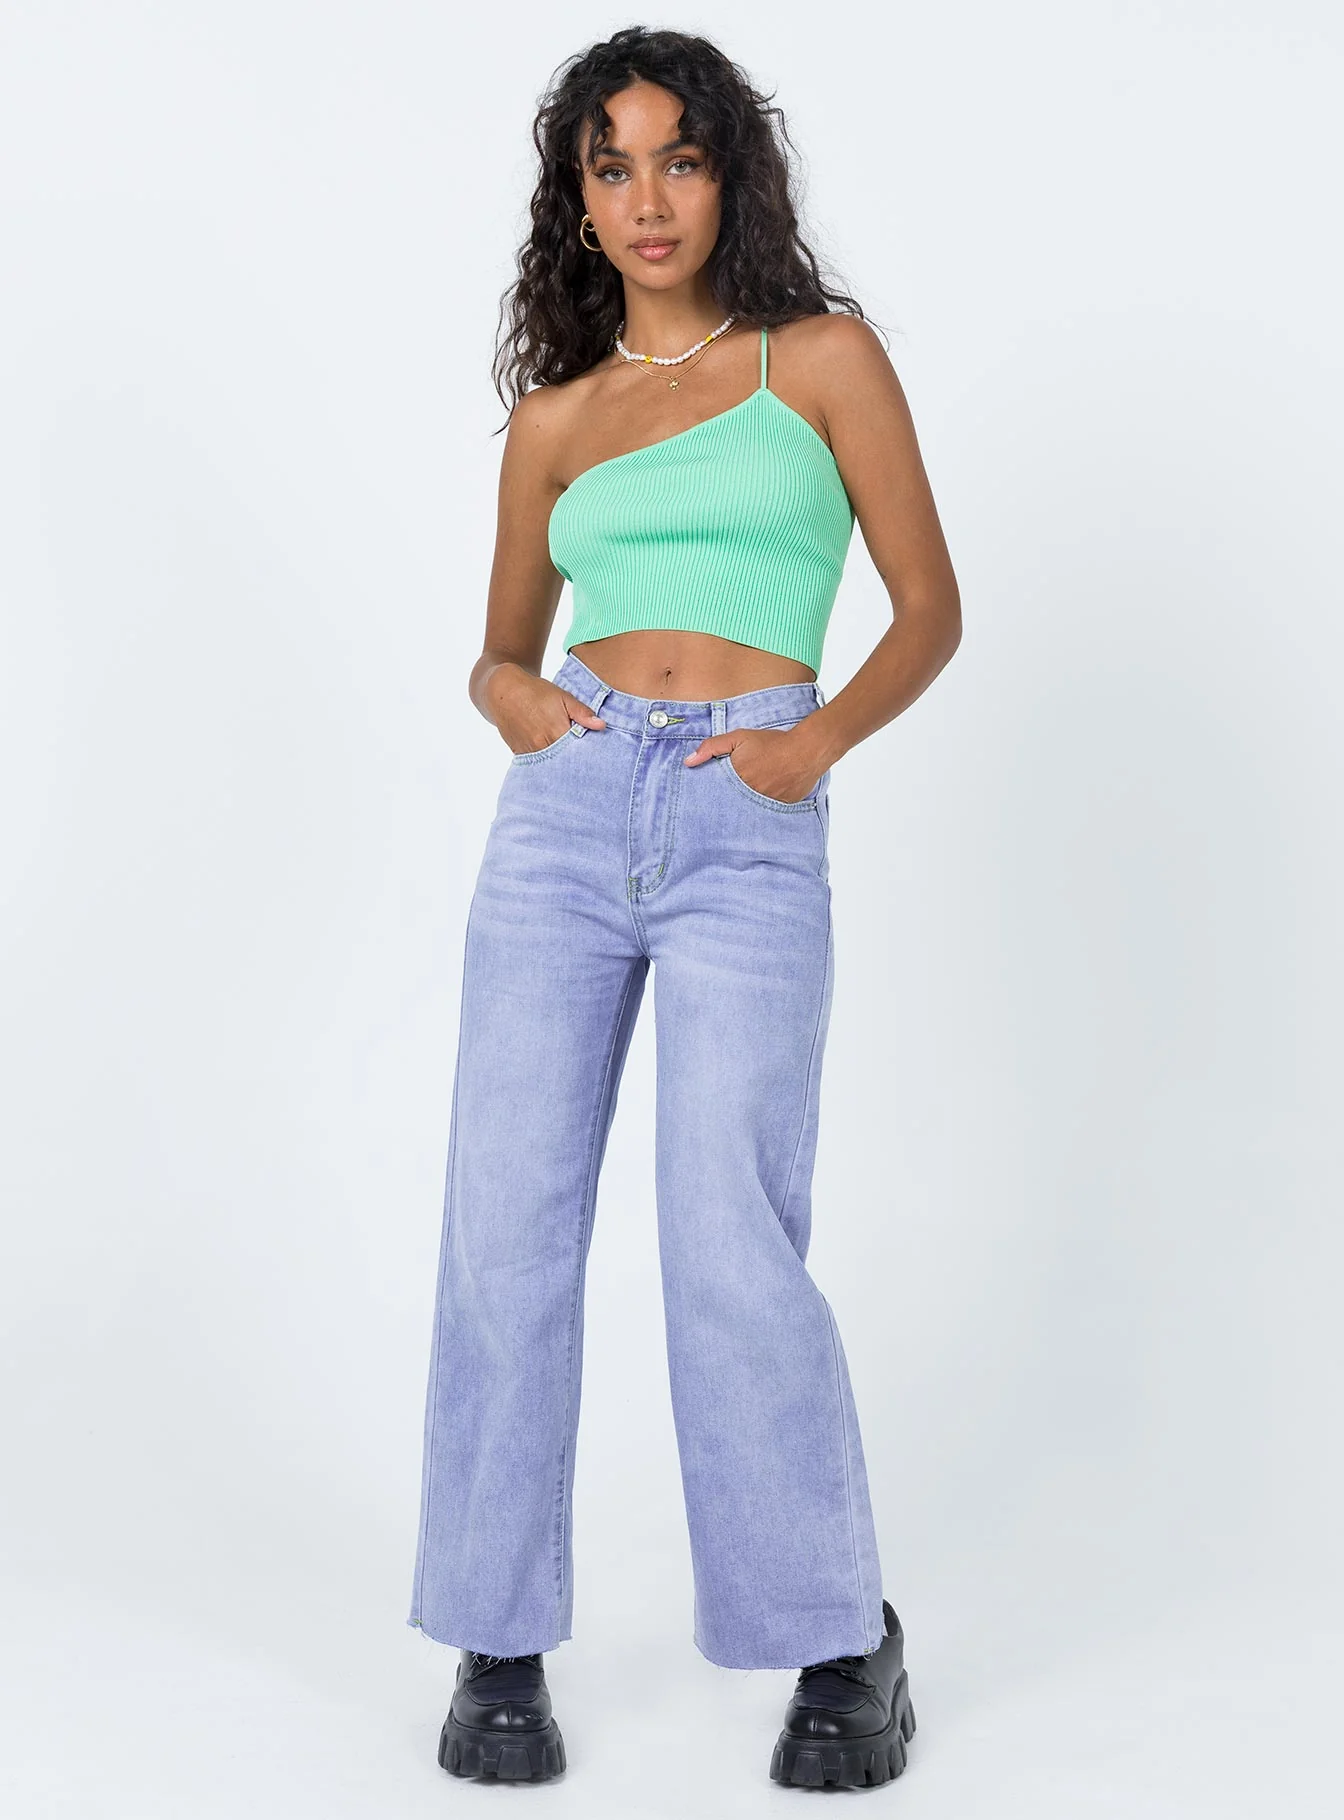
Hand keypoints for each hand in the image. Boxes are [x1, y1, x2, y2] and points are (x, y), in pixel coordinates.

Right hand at [487, 666, 606, 755]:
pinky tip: (552, 762)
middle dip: (574, 764)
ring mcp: (530, 752)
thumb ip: (582, 713)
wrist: (503, 691)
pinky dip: (545, 765)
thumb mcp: (563, 697)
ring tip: (569, 765)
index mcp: (556, 732)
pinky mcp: (520, 754)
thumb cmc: (536, 692)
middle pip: (564, 762)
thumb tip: (601, 726)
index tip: (595, 758)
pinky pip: (536, 765)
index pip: (578, 753)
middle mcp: (542, 746)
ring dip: (559, 766)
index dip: (587, 756)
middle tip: (586, 767)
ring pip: (550, 766)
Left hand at [683, 724, 824, 803]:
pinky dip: (764, 807)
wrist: (807, 750)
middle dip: (726, 806)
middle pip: (731, 805)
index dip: (711, 797)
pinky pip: (767, 812)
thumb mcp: (739, 738)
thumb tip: (688, 762)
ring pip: (749, 810)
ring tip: (744, 804)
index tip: (703, 801)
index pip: (717, 795)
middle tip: (720, 808)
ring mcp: (766, 804)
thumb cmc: (773, 743)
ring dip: (745, 807)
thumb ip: (712, 747)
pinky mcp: (781, 808)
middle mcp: (750, 795)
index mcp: (737, 780)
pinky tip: (765, 799)